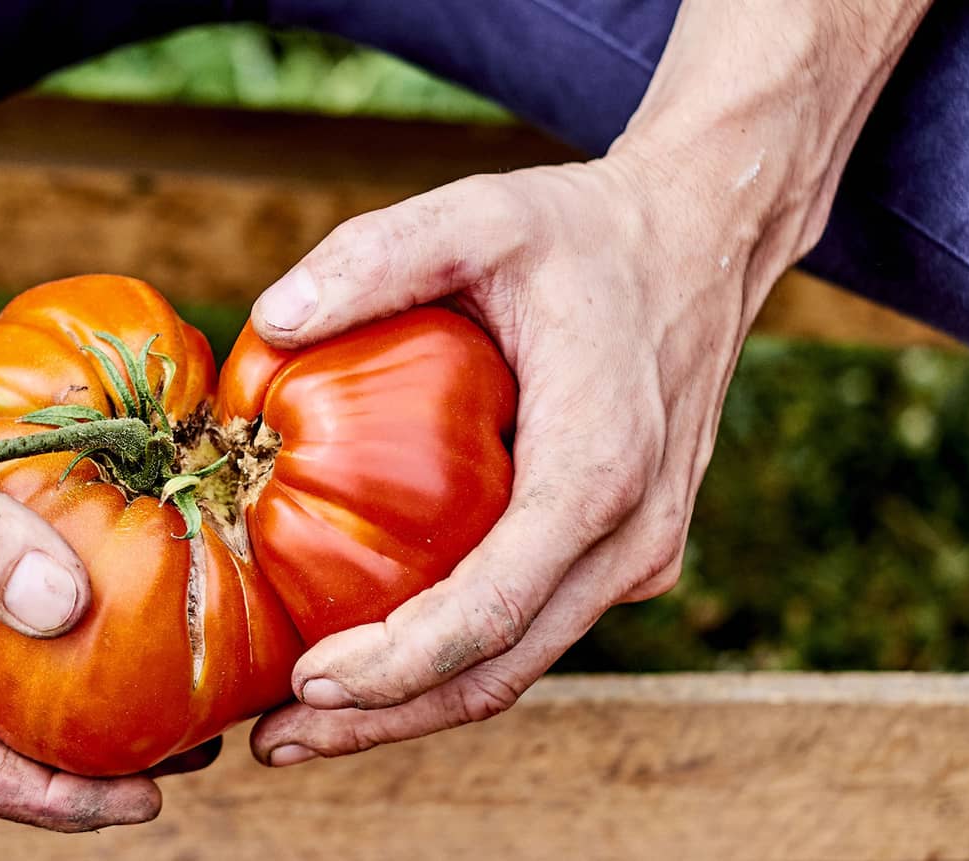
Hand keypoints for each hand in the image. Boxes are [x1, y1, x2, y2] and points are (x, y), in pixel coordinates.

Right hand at [0, 0, 213, 828]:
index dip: (34, 792)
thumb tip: (62, 617)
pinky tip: (172, 587)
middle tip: (183, 761)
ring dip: (96, 681)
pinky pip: (42, 571)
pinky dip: (99, 593)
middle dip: (78, 756)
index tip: (129, 802)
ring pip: (21, 654)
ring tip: (191, 696)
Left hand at [246, 0, 931, 765]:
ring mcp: (634, 553)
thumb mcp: (477, 213)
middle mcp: (630, 532)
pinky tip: (368, 658)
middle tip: (277, 742)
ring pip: (517, 665)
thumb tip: (267, 321)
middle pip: (502, 668)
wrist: (701, 239)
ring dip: (412, 705)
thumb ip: (375, 257)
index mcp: (599, 466)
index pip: (494, 608)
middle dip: (387, 719)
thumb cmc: (582, 232)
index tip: (306, 686)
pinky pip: (529, 626)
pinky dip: (448, 658)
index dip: (398, 665)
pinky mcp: (619, 551)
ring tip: (303, 725)